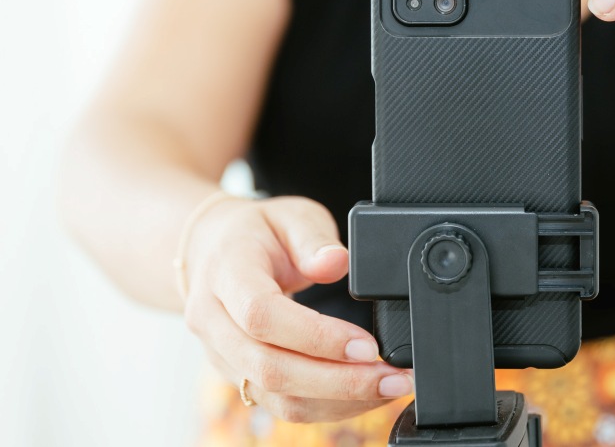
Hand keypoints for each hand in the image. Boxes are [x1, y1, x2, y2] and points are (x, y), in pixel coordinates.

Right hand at [182, 195, 411, 422]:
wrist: (213, 250)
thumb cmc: (257, 232)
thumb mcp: (290, 215)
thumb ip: (314, 238)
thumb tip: (335, 262)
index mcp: (225, 273)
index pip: (262, 316)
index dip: (316, 337)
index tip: (367, 345)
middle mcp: (213, 321)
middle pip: (270, 369)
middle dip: (339, 382)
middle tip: (393, 379)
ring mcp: (221, 355)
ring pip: (276, 396)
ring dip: (338, 401)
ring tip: (389, 390)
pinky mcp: (239, 376)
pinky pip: (280, 404)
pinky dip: (327, 406)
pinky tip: (365, 396)